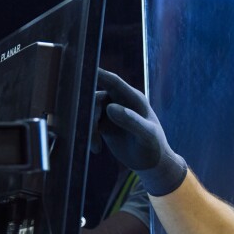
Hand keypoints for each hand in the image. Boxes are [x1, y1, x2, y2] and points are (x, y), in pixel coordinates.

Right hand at [95, 69, 186, 196]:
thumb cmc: (154, 147)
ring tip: (95, 147)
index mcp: (133, 98)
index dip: (97, 74)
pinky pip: (89, 124)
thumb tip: (110, 108)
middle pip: (96, 97)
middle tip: (89, 131)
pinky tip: (96, 149)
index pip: (113, 81)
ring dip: (88, 128)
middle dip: (89, 113)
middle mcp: (120, 101)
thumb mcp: (146, 135)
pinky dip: (89, 135)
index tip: (80, 69)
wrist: (152, 164)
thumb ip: (131, 121)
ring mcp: (111, 112)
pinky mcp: (104, 124)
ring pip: (89, 111)